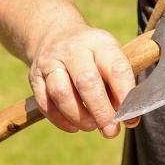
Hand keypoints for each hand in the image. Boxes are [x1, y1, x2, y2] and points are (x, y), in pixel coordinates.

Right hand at [29, 23, 139, 137]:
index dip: (125, 96)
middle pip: (86, 81)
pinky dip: (60, 120)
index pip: (116, 68)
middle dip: (100, 110)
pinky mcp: (35, 77)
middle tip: (110, 130)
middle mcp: (73, 49)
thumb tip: (126, 120)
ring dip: (78, 117)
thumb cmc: (91, 55)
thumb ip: (118, 86)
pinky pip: (45, 103)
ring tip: (90, 126)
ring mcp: (50, 62)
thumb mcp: (109, 58)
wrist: (54, 34)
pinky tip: (73, 126)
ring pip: (61, 93)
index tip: (129, 118)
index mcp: (100, 42)